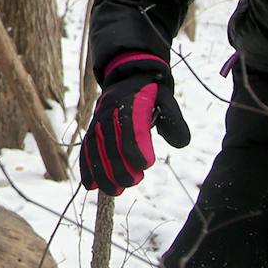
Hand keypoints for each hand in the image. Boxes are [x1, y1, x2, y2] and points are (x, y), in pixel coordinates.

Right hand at [80, 54, 190, 194]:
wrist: (128, 77)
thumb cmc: (151, 94)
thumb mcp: (166, 100)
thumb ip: (174, 121)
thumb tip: (181, 144)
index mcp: (131, 100)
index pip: (130, 124)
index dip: (135, 146)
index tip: (145, 165)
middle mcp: (110, 109)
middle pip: (110, 140)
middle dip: (119, 164)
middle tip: (132, 182)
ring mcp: (98, 120)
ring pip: (95, 146)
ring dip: (102, 171)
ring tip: (114, 190)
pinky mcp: (92, 129)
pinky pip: (86, 148)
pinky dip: (86, 167)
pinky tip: (91, 185)